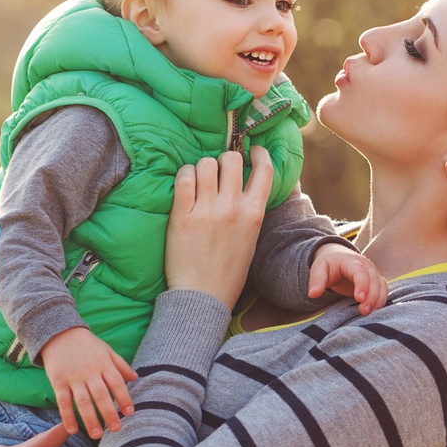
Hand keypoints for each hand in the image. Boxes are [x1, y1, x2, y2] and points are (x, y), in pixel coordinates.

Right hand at [40, 328, 136, 438]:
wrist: (60, 334)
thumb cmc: (88, 345)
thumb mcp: (107, 350)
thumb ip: (121, 365)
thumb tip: (135, 378)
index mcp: (104, 364)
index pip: (117, 383)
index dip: (124, 398)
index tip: (130, 412)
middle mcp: (90, 372)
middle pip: (101, 395)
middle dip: (109, 413)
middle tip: (116, 429)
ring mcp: (73, 378)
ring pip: (83, 401)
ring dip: (90, 419)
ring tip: (97, 435)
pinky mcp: (58, 382)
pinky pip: (63, 402)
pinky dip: (67, 416)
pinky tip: (72, 430)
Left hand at [165, 148, 273, 308]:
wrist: (203, 297)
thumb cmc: (229, 269)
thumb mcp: (251, 236)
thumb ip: (250, 208)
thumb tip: (246, 182)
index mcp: (254, 213)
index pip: (264, 169)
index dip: (258, 152)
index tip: (251, 150)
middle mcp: (233, 208)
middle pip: (231, 159)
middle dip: (224, 159)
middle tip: (218, 170)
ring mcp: (207, 211)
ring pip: (206, 163)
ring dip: (202, 167)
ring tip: (199, 180)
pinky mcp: (182, 216)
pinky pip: (184, 177)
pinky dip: (184, 175)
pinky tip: (185, 184)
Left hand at [308, 244, 388, 314]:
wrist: (338, 259)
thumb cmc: (328, 265)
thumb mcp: (319, 269)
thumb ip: (316, 280)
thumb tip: (312, 294)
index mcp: (350, 261)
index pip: (360, 271)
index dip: (362, 284)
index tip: (359, 299)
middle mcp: (366, 265)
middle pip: (374, 279)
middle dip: (371, 296)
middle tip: (364, 311)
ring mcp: (373, 273)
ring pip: (382, 285)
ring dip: (378, 300)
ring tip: (369, 314)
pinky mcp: (376, 281)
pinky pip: (384, 290)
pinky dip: (381, 300)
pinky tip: (374, 312)